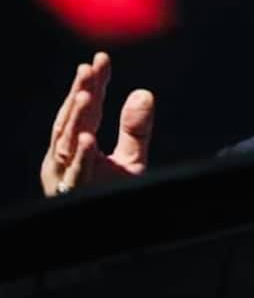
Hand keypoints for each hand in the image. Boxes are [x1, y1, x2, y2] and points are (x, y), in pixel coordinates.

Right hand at [40, 52, 154, 197]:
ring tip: (84, 95)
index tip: (101, 59)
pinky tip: (87, 140)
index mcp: (77, 146)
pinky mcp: (74, 195)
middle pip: (73, 120)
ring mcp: (66, 176)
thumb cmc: (114, 196)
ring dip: (75, 119)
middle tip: (89, 68)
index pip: (86, 109)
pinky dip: (81, 158)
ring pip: (67, 143)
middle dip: (80, 94)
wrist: (112, 239)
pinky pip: (77, 175)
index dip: (92, 84)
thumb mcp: (131, 159)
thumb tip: (144, 92)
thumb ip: (135, 128)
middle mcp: (66, 158)